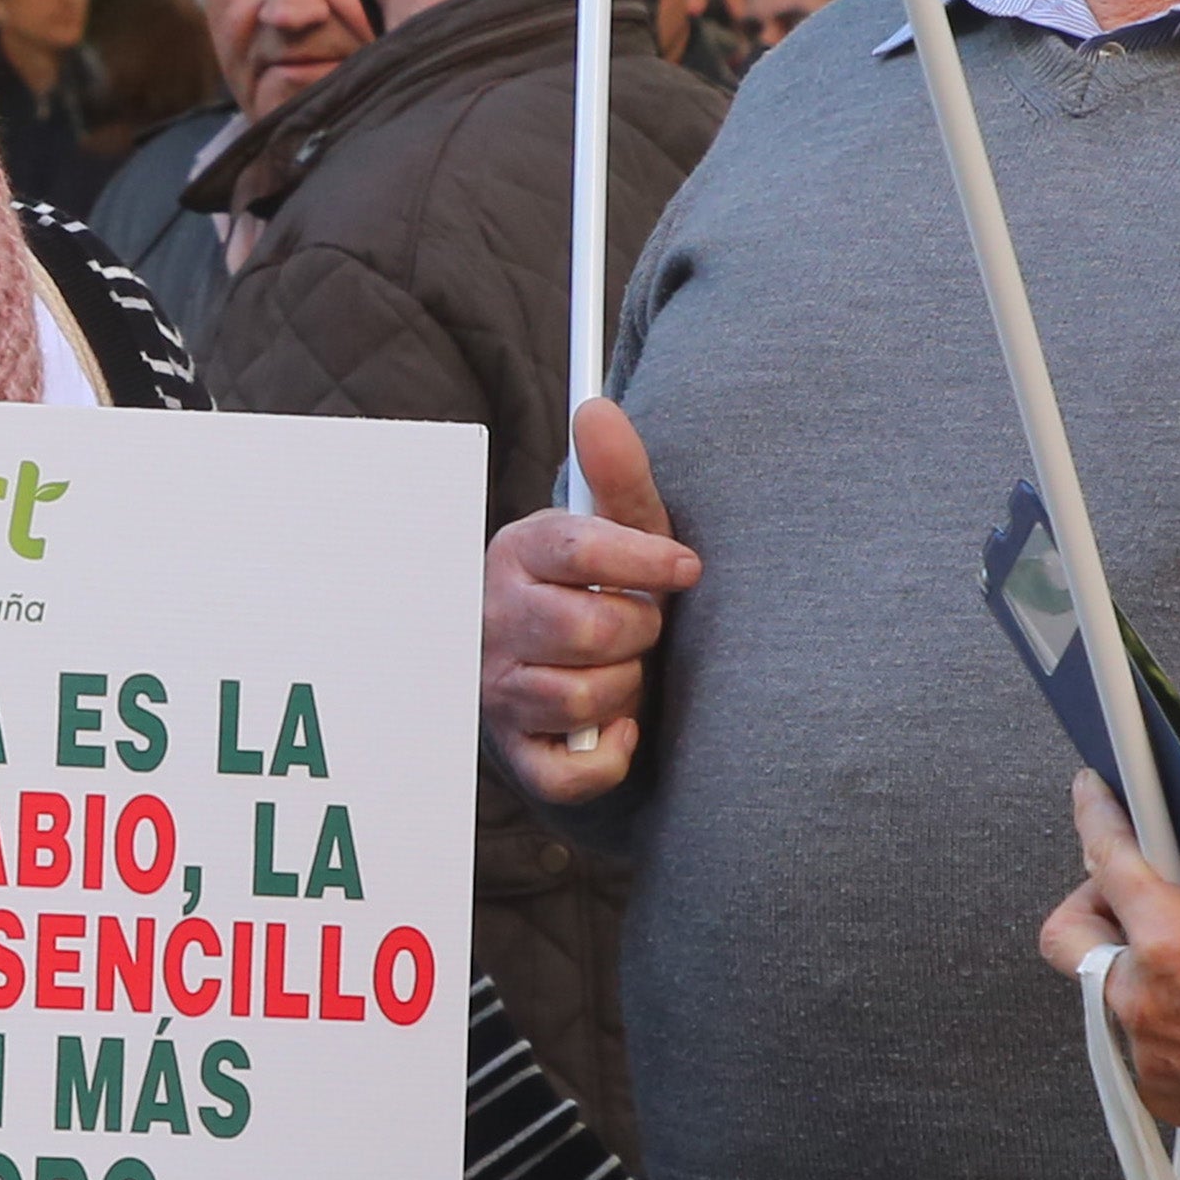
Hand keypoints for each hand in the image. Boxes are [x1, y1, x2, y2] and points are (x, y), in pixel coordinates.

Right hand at [484, 402, 694, 804]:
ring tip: (625, 670)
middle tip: (643, 626)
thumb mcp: (613, 532)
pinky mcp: (515, 750)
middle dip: (640, 632)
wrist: (558, 669)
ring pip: (583, 699)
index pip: (581, 551)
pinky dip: (609, 756)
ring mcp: (498, 689)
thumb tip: (599, 409)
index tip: (685, 568)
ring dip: (627, 689)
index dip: (645, 562)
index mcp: (516, 553)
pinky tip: (618, 729)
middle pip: (589, 631)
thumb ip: (618, 477)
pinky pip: (569, 771)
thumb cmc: (596, 591)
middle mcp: (495, 620)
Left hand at [1035, 769, 1179, 1133]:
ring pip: (1109, 990)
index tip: (1092, 794)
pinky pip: (1141, 1043)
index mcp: (1169, 944)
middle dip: (1092, 908)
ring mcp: (1144, 1051)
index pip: (1110, 858)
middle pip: (1069, 934)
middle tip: (1126, 897)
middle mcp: (1141, 999)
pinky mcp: (1159, 1090)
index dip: (1097, 815)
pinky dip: (1166, 1021)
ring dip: (1138, 968)